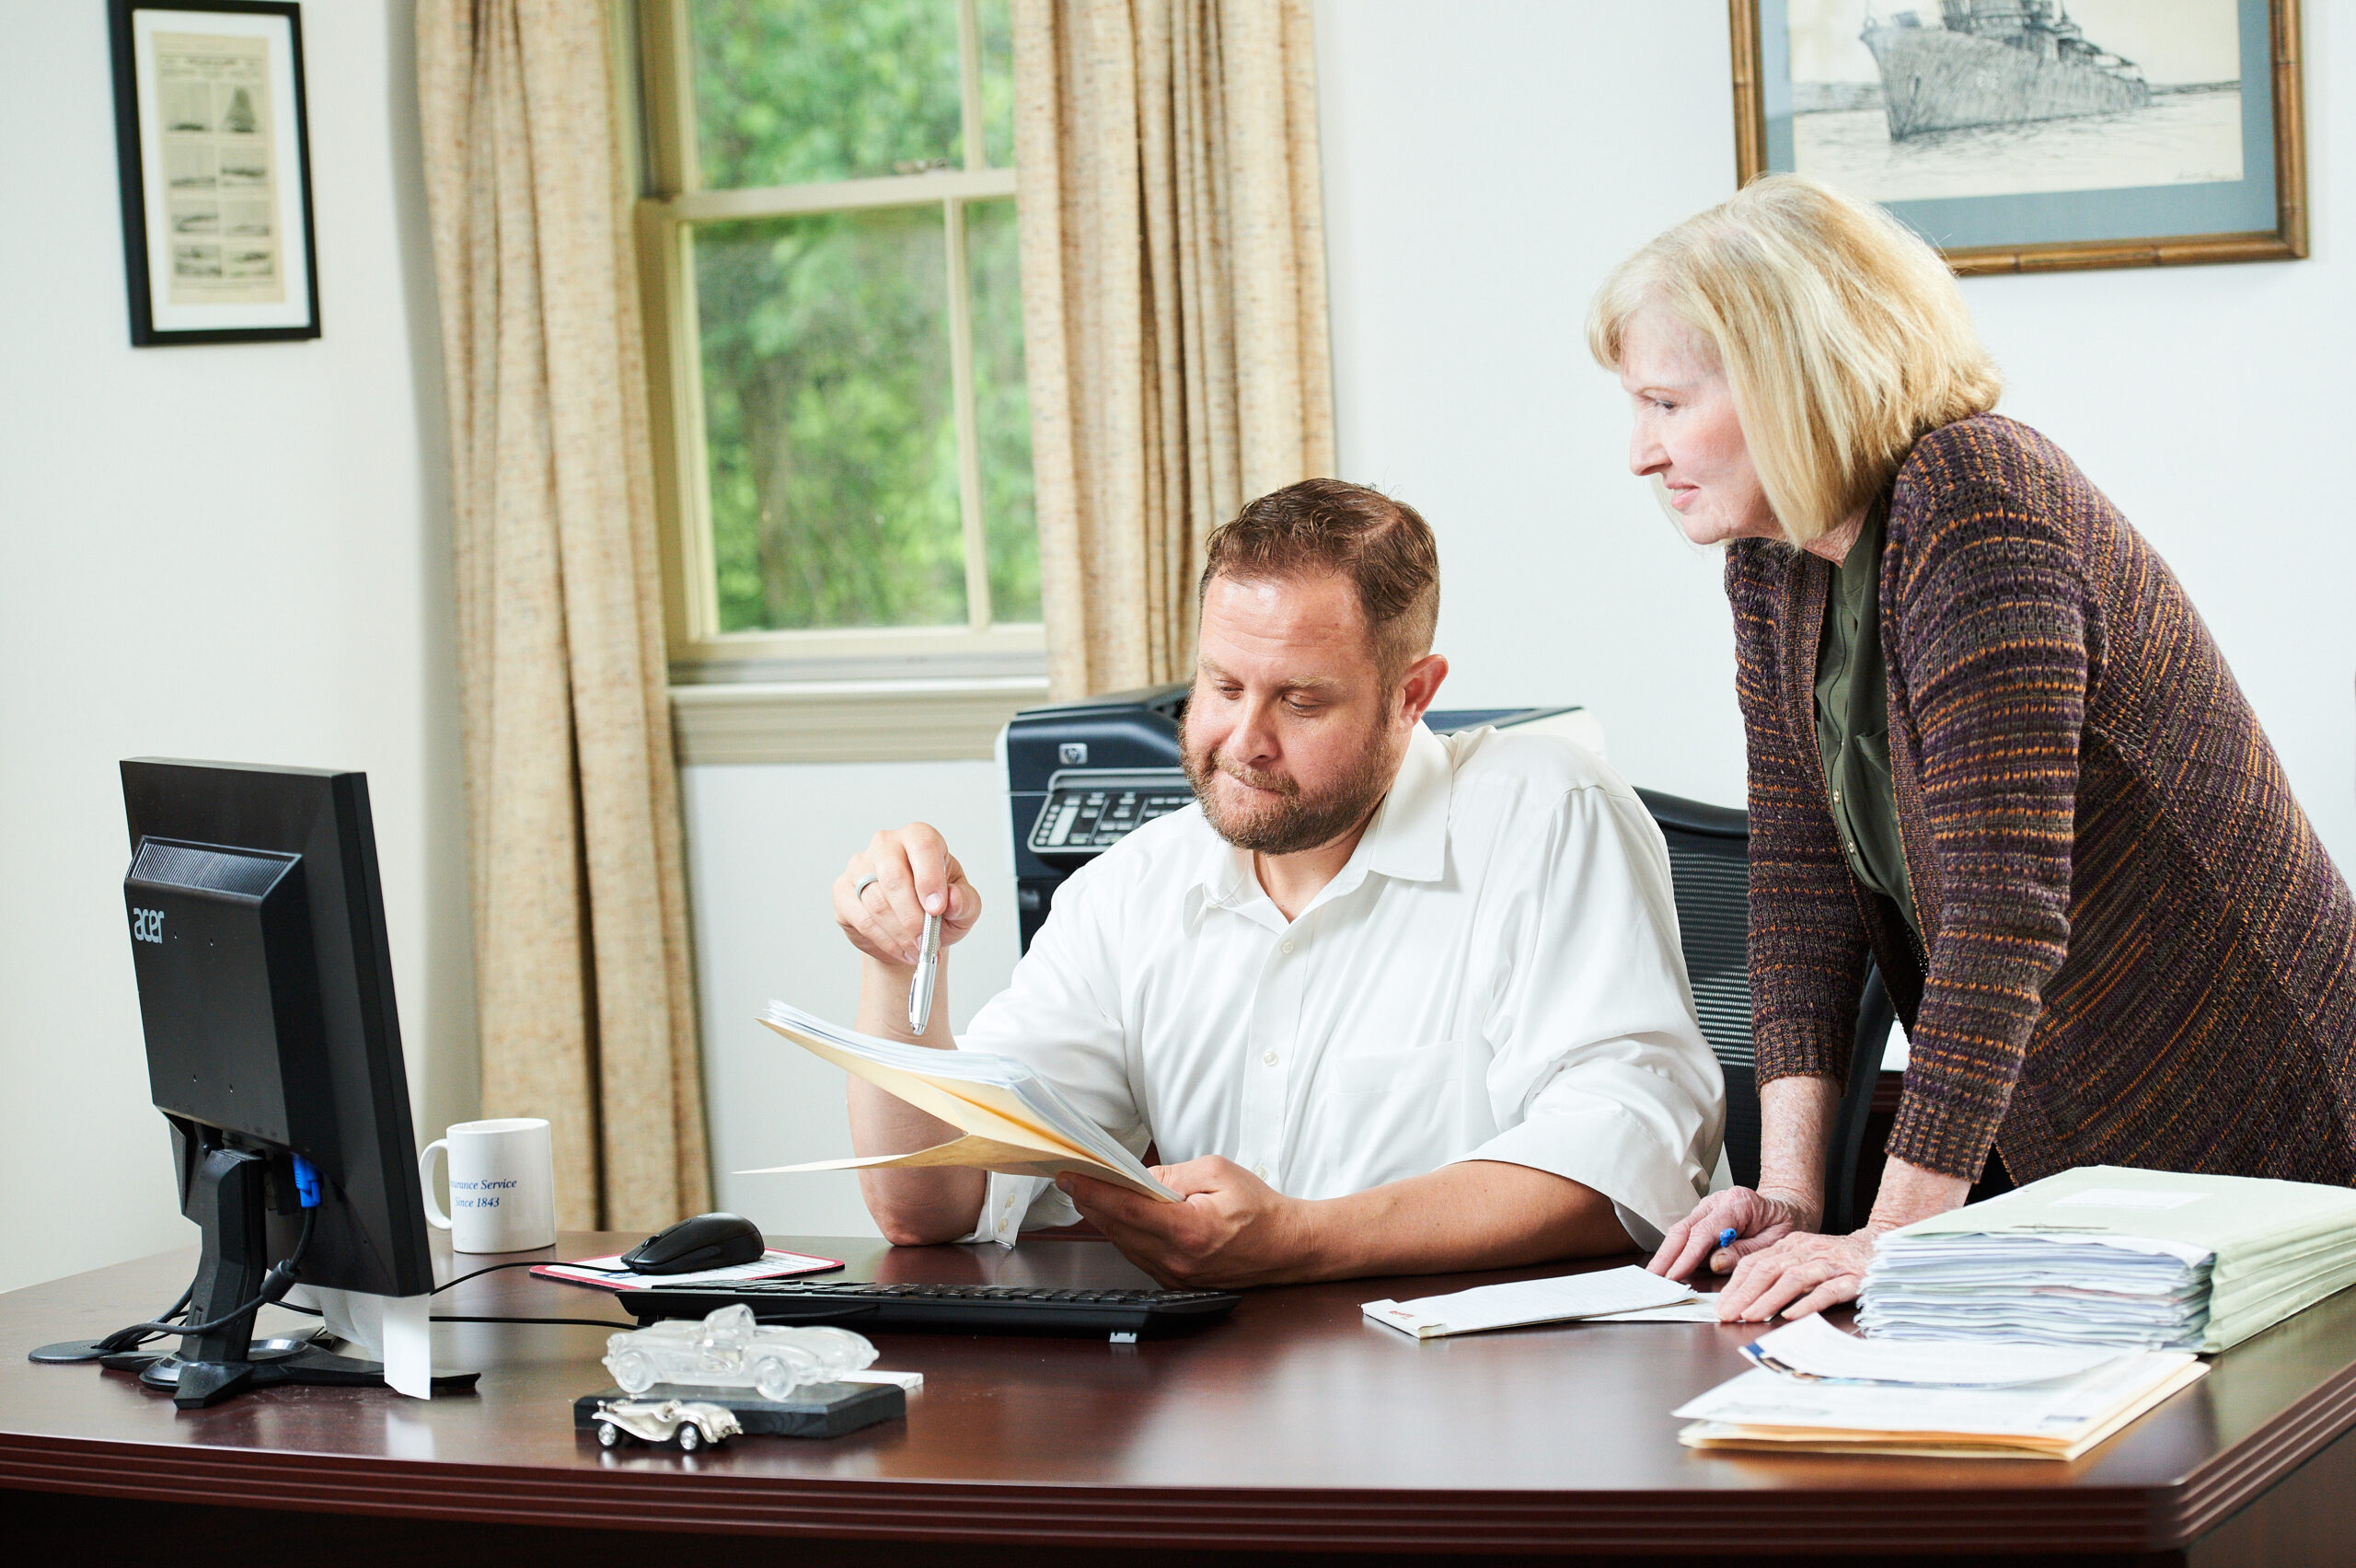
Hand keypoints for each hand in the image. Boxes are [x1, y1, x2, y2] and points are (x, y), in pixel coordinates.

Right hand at [835, 823, 981, 967]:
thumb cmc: (939, 909)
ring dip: (901, 934)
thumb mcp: (965, 907)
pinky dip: (886, 941)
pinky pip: (862, 919)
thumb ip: (965, 901)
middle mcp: (886, 845)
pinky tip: (902, 950)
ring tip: (919, 951)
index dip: (929, 878)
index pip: (922, 845)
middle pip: (894, 877)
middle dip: (913, 916)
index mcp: (918, 837)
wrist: (912, 929)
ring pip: (877, 902)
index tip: (937, 909)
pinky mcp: (843, 890)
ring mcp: (860, 866)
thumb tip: (952, 899)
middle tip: (927, 941)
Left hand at [1057, 1157, 1313, 1288]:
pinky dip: (1123, 1234)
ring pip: (1124, 1244)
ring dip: (1104, 1219)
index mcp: (1189, 1229)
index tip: (1070, 1176)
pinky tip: (1116, 1216)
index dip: (1094, 1192)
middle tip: (1071, 1178)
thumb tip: (1138, 1178)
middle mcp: (1178, 1259)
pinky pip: (1138, 1255)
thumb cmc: (1258, 1209)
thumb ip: (1174, 1175)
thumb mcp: (1218, 1173)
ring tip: (1088, 1193)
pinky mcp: (1175, 1280)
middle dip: (1091, 1202)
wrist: (1285, 1247)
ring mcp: (1175, 1275)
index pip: (1128, 1209)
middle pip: (1119, 1228)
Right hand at [1647, 1186, 1814, 1280]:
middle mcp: (1718, 1201)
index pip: (1705, 1231)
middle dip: (1666, 1255)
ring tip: (1656, 1276)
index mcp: (1738, 1203)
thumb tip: (1715, 1263)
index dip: (1687, 1255)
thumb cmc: (1785, 1224)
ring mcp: (1708, 1207)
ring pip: (1681, 1230)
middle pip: (1685, 1228)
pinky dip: (1676, 1251)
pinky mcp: (1704, 1216)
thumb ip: (1745, 1252)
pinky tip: (1668, 1267)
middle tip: (1653, 1278)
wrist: (1788, 1208)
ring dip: (1667, 1254)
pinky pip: (1687, 1233)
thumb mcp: (1775, 1242)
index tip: (1674, 1274)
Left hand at [1712, 1229, 1876, 1321]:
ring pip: (1793, 1279)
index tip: (1721, 1305)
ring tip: (1751, 1315)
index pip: (1755, 1263)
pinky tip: (1792, 1315)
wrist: (1880, 1249)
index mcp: (1791, 1246)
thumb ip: (1778, 1273)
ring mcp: (1830, 1264)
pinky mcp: (1852, 1278)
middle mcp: (1807, 1251)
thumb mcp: (1802, 1259)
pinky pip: (1827, 1291)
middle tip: (1728, 1313)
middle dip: (1745, 1293)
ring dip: (1769, 1299)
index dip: (1736, 1285)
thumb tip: (1744, 1298)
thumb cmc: (1836, 1259)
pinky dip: (1807, 1303)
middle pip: (1769, 1270)